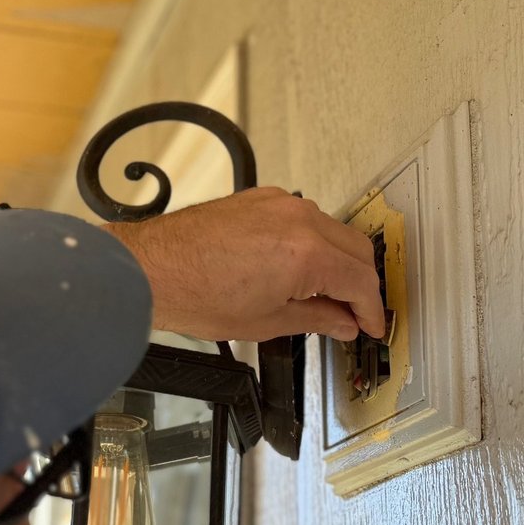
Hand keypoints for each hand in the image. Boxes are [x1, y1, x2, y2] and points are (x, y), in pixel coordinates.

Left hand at [106, 187, 384, 342]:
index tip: (371, 326)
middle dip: (363, 284)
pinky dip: (314, 242)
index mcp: (307, 253)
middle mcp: (299, 220)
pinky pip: (305, 218)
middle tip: (355, 314)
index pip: (361, 281)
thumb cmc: (195, 293)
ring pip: (334, 230)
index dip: (372, 309)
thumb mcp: (267, 321)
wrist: (151, 269)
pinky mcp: (262, 198)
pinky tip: (301, 268)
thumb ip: (317, 320)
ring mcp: (280, 204)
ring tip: (326, 295)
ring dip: (339, 261)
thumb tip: (344, 323)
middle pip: (357, 250)